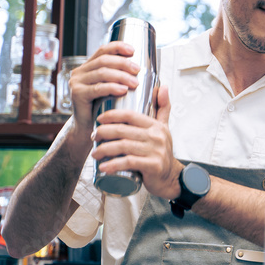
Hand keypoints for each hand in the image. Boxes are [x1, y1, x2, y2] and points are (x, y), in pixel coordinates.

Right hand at [67, 41, 140, 136]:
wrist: (88, 129)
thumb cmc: (103, 108)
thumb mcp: (111, 89)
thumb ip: (119, 78)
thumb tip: (142, 69)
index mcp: (88, 67)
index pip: (103, 50)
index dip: (118, 47)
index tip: (133, 51)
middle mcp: (80, 72)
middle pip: (104, 60)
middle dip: (123, 63)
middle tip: (138, 70)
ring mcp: (76, 82)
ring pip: (102, 73)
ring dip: (121, 76)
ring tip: (135, 83)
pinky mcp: (77, 95)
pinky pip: (97, 89)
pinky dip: (112, 88)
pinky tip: (123, 90)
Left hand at [91, 85, 182, 200]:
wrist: (171, 178)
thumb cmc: (161, 153)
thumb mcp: (164, 128)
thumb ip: (163, 108)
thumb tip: (162, 86)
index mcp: (156, 125)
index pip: (130, 115)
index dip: (112, 115)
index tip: (98, 119)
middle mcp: (156, 136)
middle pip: (123, 130)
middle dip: (103, 132)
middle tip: (93, 137)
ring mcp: (155, 151)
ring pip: (123, 146)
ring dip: (104, 149)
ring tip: (94, 153)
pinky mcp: (153, 166)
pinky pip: (129, 162)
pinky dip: (114, 164)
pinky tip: (103, 167)